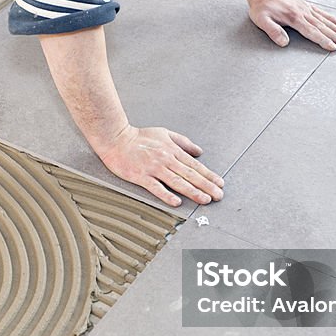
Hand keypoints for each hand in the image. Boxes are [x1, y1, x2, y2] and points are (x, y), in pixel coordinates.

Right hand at [95, 126, 224, 207]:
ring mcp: (153, 168)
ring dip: (193, 192)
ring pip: (177, 182)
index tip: (219, 183)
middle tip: (218, 196)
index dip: (209, 175)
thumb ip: (183, 142)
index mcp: (172, 150)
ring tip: (205, 200)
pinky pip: (156, 187)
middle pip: (190, 175)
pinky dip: (167, 195)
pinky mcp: (141, 177)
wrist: (116, 139)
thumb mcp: (164, 133)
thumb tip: (198, 151)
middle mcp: (166, 159)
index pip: (194, 165)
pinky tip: (177, 202)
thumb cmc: (138, 137)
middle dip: (206, 186)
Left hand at [248, 0, 335, 51]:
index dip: (323, 40)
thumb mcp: (262, 21)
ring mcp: (306, 9)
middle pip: (322, 27)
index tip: (332, 47)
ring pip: (325, 20)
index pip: (311, 32)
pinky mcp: (306, 6)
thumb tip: (284, 43)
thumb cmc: (262, 8)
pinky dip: (331, 18)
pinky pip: (321, 13)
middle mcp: (303, 13)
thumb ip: (273, 31)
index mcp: (294, 18)